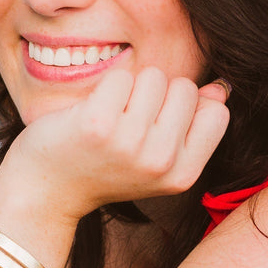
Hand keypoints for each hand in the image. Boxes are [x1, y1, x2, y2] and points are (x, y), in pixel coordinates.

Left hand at [0, 68, 230, 225]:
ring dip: (132, 89)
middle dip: (159, 96)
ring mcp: (130, 144)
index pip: (217, 113)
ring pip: (155, 77)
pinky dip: (107, 87)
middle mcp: (161, 163)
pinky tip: (91, 113)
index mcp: (183, 176)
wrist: (47, 191)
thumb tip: (220, 88)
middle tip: (129, 124)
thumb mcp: (157, 159)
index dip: (189, 109)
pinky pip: (122, 77)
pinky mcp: (98, 124)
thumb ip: (193, 125)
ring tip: (111, 118)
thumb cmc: (104, 168)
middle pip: (186, 88)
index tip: (159, 126)